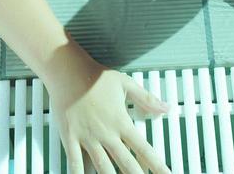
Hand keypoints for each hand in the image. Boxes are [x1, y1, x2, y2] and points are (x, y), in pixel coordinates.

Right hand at [51, 64, 171, 173]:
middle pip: (126, 163)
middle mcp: (106, 132)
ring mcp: (88, 137)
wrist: (68, 70)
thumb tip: (166, 108)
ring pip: (102, 167)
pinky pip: (75, 162)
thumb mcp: (126, 83)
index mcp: (121, 121)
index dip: (156, 165)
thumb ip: (147, 99)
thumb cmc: (95, 76)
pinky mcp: (70, 138)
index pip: (143, 149)